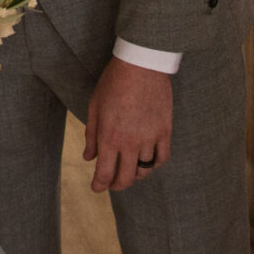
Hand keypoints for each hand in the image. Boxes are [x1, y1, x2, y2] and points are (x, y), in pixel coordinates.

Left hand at [83, 56, 173, 192]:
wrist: (141, 65)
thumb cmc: (113, 83)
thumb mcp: (95, 107)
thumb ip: (91, 135)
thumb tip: (88, 157)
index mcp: (110, 137)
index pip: (104, 173)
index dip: (99, 185)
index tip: (97, 188)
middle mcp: (130, 143)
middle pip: (126, 178)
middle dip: (116, 185)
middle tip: (112, 184)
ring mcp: (149, 138)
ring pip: (145, 170)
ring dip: (135, 175)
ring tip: (130, 171)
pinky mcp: (164, 131)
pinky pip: (162, 158)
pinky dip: (154, 164)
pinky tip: (148, 162)